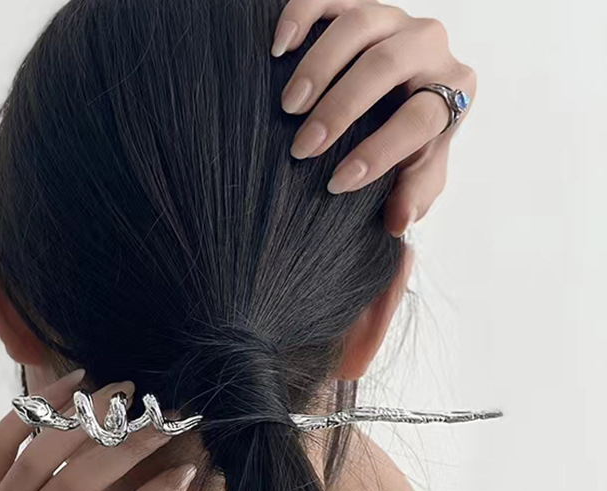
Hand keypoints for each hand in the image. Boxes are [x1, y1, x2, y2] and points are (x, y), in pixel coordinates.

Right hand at [271, 0, 475, 236]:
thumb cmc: (410, 139)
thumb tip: (397, 225)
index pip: (419, 118)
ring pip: (360, 23)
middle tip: (303, 147)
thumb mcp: (420, 169)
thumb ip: (414, 194)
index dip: (379, 152)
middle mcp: (430, 45)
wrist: (403, 91)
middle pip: (386, 65)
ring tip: (288, 106)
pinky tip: (278, 48)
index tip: (336, 182)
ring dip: (319, 66)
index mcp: (454, 88)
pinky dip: (301, 15)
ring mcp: (394, 17)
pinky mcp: (359, 1)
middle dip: (341, 109)